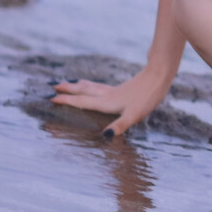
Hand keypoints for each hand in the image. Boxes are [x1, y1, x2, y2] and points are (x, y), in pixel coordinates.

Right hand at [51, 63, 173, 138]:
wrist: (160, 75)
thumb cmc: (148, 97)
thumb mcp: (135, 115)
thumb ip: (120, 125)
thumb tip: (106, 136)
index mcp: (107, 102)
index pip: (82, 102)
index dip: (66, 101)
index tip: (50, 98)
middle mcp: (107, 95)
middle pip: (83, 91)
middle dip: (67, 90)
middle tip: (52, 86)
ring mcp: (115, 90)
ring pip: (91, 86)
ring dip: (78, 85)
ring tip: (69, 82)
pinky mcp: (123, 88)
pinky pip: (100, 86)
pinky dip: (92, 85)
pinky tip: (97, 87)